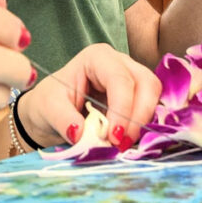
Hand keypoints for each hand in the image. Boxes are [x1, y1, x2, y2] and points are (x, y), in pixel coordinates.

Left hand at [18, 44, 161, 150]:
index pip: (120, 79)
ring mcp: (132, 78)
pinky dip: (142, 126)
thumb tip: (81, 134)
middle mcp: (120, 63)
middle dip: (138, 115)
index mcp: (97, 58)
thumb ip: (63, 119)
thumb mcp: (48, 109)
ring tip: (122, 144)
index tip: (113, 137)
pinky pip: (150, 109)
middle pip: (146, 83)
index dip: (122, 108)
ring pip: (153, 95)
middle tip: (121, 143)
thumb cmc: (49, 102)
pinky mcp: (137, 97)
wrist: (52, 112)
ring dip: (142, 122)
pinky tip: (127, 140)